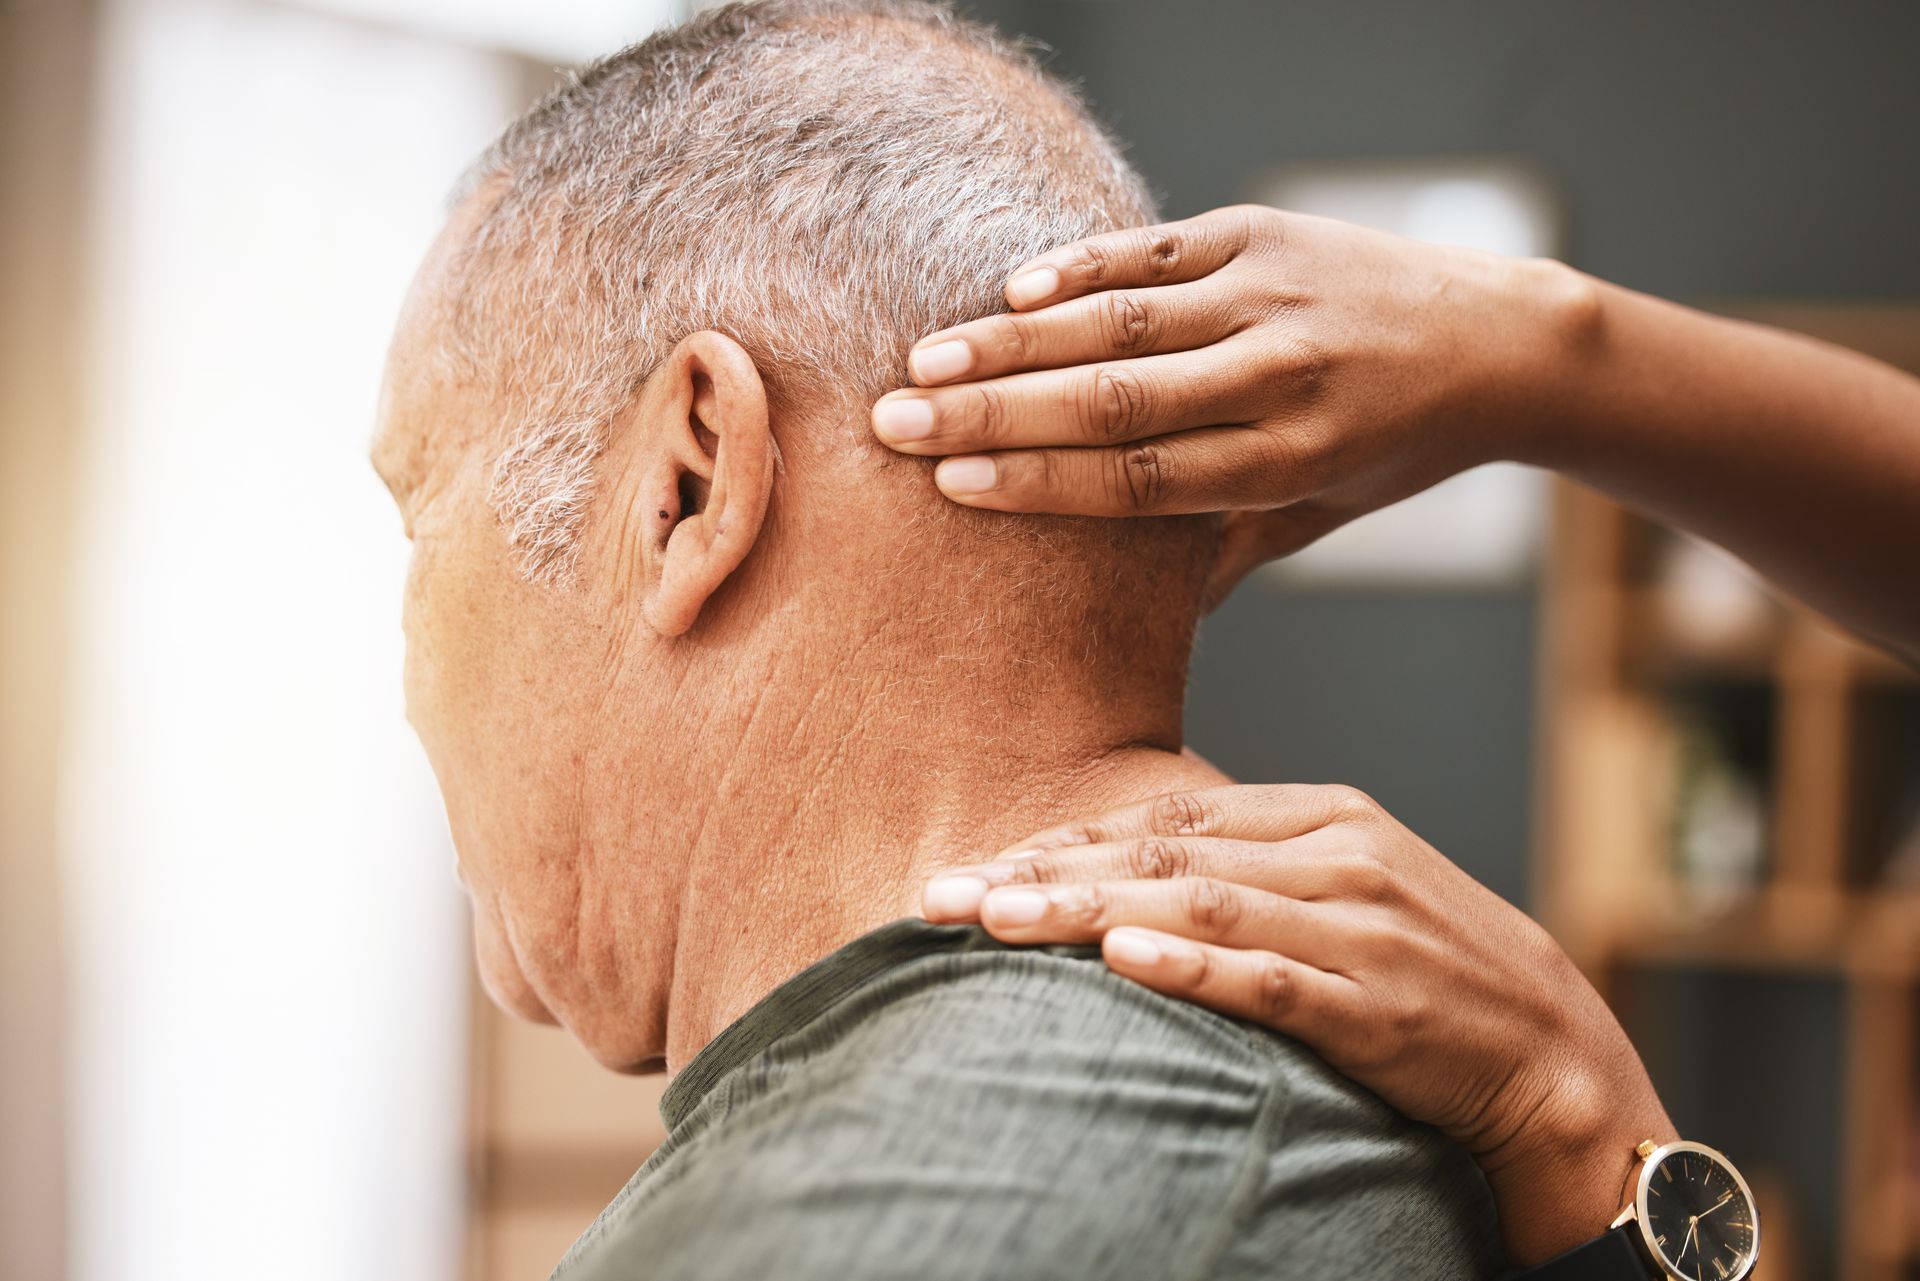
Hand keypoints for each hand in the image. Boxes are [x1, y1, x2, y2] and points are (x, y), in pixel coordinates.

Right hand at [871, 205, 1590, 606]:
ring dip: (1016, 341)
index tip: (955, 484)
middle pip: (1113, 400)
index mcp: (1287, 461)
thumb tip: (1147, 625)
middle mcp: (1279, 377)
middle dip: (995, 412)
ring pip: (1123, 322)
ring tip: (927, 359)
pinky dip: (1084, 266)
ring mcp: (1272, 297)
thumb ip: (1230, 550)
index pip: (1140, 476)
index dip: (1042, 480)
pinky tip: (1016, 291)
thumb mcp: (1324, 515)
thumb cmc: (1398, 447)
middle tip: (897, 423)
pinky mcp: (1268, 234)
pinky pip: (1159, 249)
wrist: (1504, 340)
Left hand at [919, 783, 1672, 1264]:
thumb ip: (1249, 871)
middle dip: (1041, 872)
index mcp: (1323, 815)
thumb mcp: (1346, 892)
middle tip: (940, 894)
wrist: (1558, 1057)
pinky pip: (1271, 982)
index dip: (1062, 837)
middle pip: (1160, 852)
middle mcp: (1336, 856)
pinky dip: (1193, 970)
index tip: (976, 862)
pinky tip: (1121, 966)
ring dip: (1083, 913)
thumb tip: (1127, 880)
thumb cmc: (1432, 974)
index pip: (1164, 815)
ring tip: (991, 922)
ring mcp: (1359, 928)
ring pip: (1196, 907)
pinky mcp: (1377, 1007)